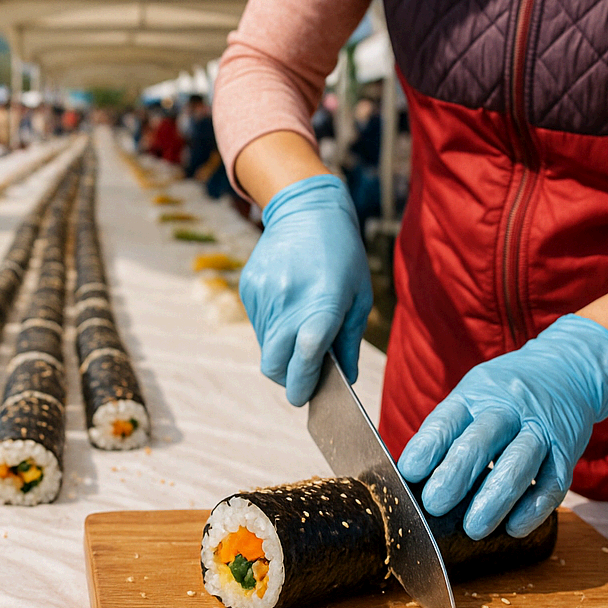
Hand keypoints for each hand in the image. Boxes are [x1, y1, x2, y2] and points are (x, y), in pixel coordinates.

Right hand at [240, 174, 371, 405]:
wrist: (306, 210)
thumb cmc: (342, 255)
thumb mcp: (358, 296)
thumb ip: (349, 341)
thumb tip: (342, 378)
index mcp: (322, 304)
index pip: (305, 359)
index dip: (303, 384)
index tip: (305, 397)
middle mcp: (288, 302)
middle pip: (274, 365)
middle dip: (286, 379)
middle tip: (302, 377)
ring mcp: (264, 295)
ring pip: (266, 346)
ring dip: (282, 350)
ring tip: (300, 325)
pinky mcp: (249, 288)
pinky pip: (258, 324)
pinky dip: (273, 328)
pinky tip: (288, 303)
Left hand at [397, 314, 607, 538]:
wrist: (568, 370)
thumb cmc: (505, 395)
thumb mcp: (473, 396)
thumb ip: (448, 431)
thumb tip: (413, 478)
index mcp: (475, 395)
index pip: (448, 419)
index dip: (428, 446)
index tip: (409, 472)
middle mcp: (508, 409)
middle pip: (481, 440)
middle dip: (456, 474)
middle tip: (434, 504)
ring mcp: (540, 429)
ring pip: (519, 463)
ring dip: (495, 499)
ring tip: (474, 529)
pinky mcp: (567, 450)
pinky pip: (553, 482)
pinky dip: (534, 508)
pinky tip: (514, 528)